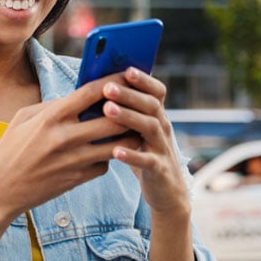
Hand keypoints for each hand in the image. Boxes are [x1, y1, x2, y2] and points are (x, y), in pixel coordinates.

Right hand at [0, 73, 141, 220]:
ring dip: (127, 135)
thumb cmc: (11, 149)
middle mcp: (65, 138)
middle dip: (129, 110)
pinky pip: (104, 165)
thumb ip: (52, 105)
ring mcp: (73, 161)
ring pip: (117, 145)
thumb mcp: (24, 118)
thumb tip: (79, 97)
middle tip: (137, 104)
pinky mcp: (78, 179)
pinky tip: (107, 151)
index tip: (126, 75)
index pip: (90, 93)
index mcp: (51, 117)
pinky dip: (108, 157)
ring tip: (133, 127)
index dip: (113, 81)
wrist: (1, 189)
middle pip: (113, 120)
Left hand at [101, 67, 189, 216]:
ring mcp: (162, 148)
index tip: (126, 69)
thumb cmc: (142, 152)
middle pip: (151, 105)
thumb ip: (123, 110)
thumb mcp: (136, 129)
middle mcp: (162, 127)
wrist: (166, 191)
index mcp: (155, 115)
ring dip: (129, 117)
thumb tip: (94, 87)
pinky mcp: (159, 169)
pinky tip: (116, 151)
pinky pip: (147, 160)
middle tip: (108, 87)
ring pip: (150, 127)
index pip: (156, 91)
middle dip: (129, 94)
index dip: (144, 79)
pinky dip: (132, 155)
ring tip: (107, 110)